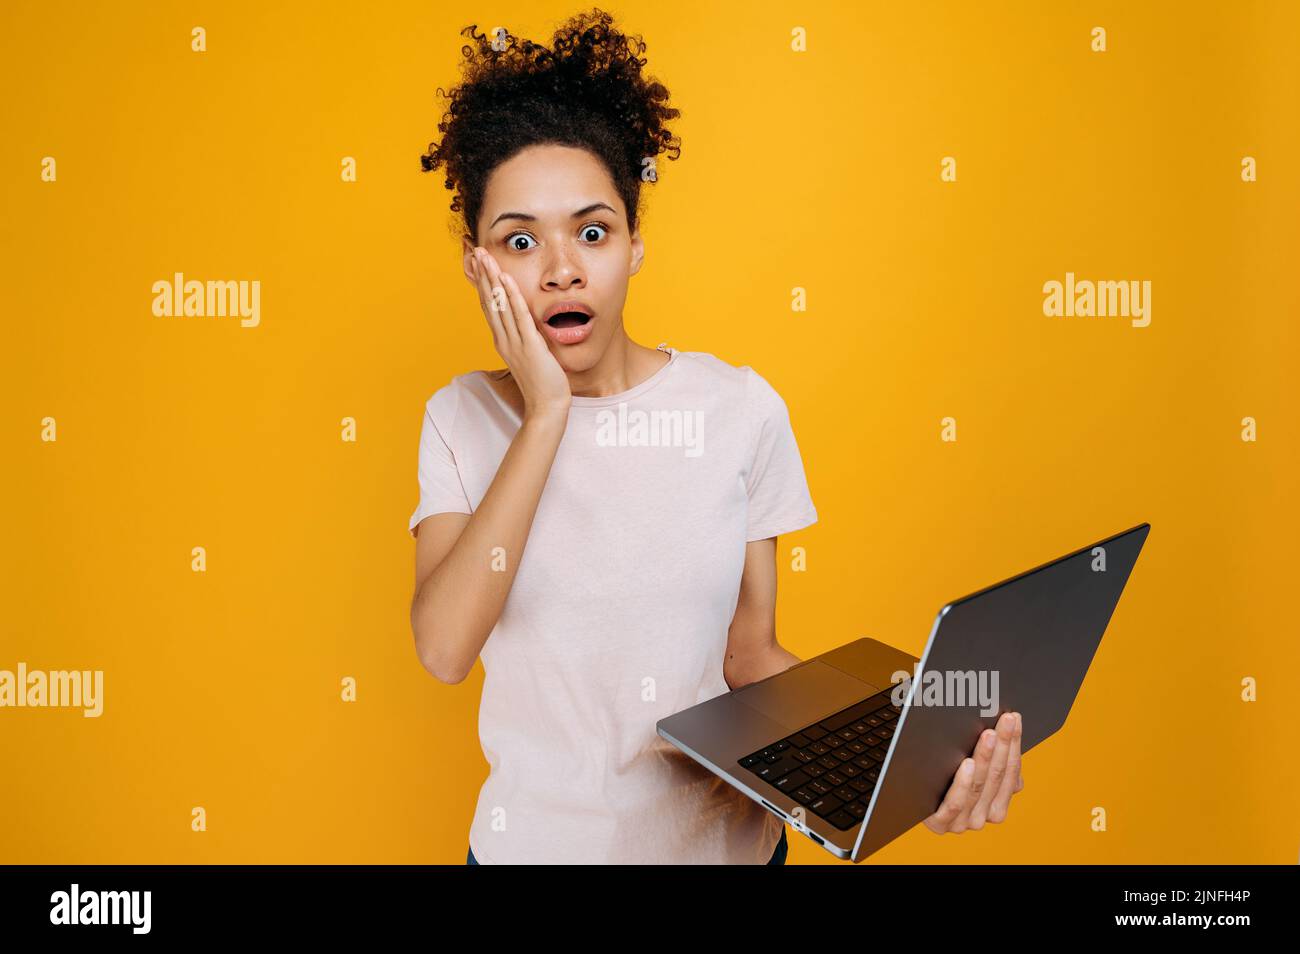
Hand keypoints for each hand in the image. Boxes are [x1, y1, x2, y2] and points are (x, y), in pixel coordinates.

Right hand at [469, 246, 570, 418]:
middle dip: (483, 274)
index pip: (490, 306)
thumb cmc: (542, 384)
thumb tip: (528, 325)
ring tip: (484, 256)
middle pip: (489, 300)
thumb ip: (526, 338)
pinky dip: (512, 295)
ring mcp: (514, 342)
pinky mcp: (529, 346)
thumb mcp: (531, 355)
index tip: (478, 264)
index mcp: (504, 340)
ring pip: (499, 304)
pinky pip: (518, 316)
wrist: (546, 408)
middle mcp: (504, 339)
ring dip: (492, 277)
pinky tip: (506, 278)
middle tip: (475, 251)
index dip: (483, 284)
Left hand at [923, 711, 1023, 833]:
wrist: (905, 799)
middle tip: (1005, 720)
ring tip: (988, 735)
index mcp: (996, 806)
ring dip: (986, 758)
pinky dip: (964, 782)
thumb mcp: (970, 768)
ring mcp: (963, 822)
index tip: (1014, 719)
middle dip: (1003, 745)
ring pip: (979, 787)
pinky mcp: (940, 823)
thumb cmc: (939, 775)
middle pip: (997, 777)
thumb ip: (990, 758)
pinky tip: (968, 763)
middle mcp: (982, 817)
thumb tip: (1008, 725)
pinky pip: (956, 803)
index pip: (1010, 773)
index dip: (1014, 745)